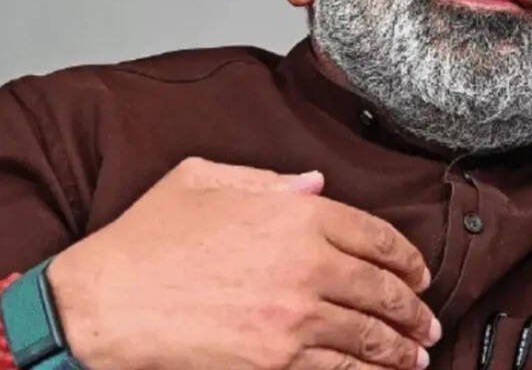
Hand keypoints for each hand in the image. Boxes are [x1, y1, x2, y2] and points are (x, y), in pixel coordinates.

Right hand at [46, 157, 439, 369]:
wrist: (103, 303)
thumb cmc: (147, 239)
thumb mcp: (203, 180)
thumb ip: (269, 181)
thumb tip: (315, 186)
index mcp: (295, 216)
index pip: (376, 236)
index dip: (406, 258)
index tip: (418, 273)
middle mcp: (305, 265)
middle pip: (382, 290)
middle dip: (413, 309)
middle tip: (428, 320)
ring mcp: (294, 318)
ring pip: (369, 336)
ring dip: (402, 348)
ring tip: (417, 354)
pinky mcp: (275, 362)